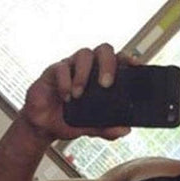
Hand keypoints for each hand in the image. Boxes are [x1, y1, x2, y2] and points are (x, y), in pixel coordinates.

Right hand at [21, 43, 140, 142]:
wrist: (44, 126)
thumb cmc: (68, 120)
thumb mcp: (90, 128)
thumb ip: (107, 128)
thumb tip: (125, 130)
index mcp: (100, 76)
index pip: (118, 60)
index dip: (128, 59)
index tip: (135, 65)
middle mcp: (88, 67)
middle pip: (103, 50)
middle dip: (107, 64)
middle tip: (106, 84)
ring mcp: (71, 66)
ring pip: (84, 54)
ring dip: (84, 75)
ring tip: (79, 95)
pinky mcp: (53, 71)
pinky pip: (61, 67)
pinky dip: (65, 82)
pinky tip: (66, 97)